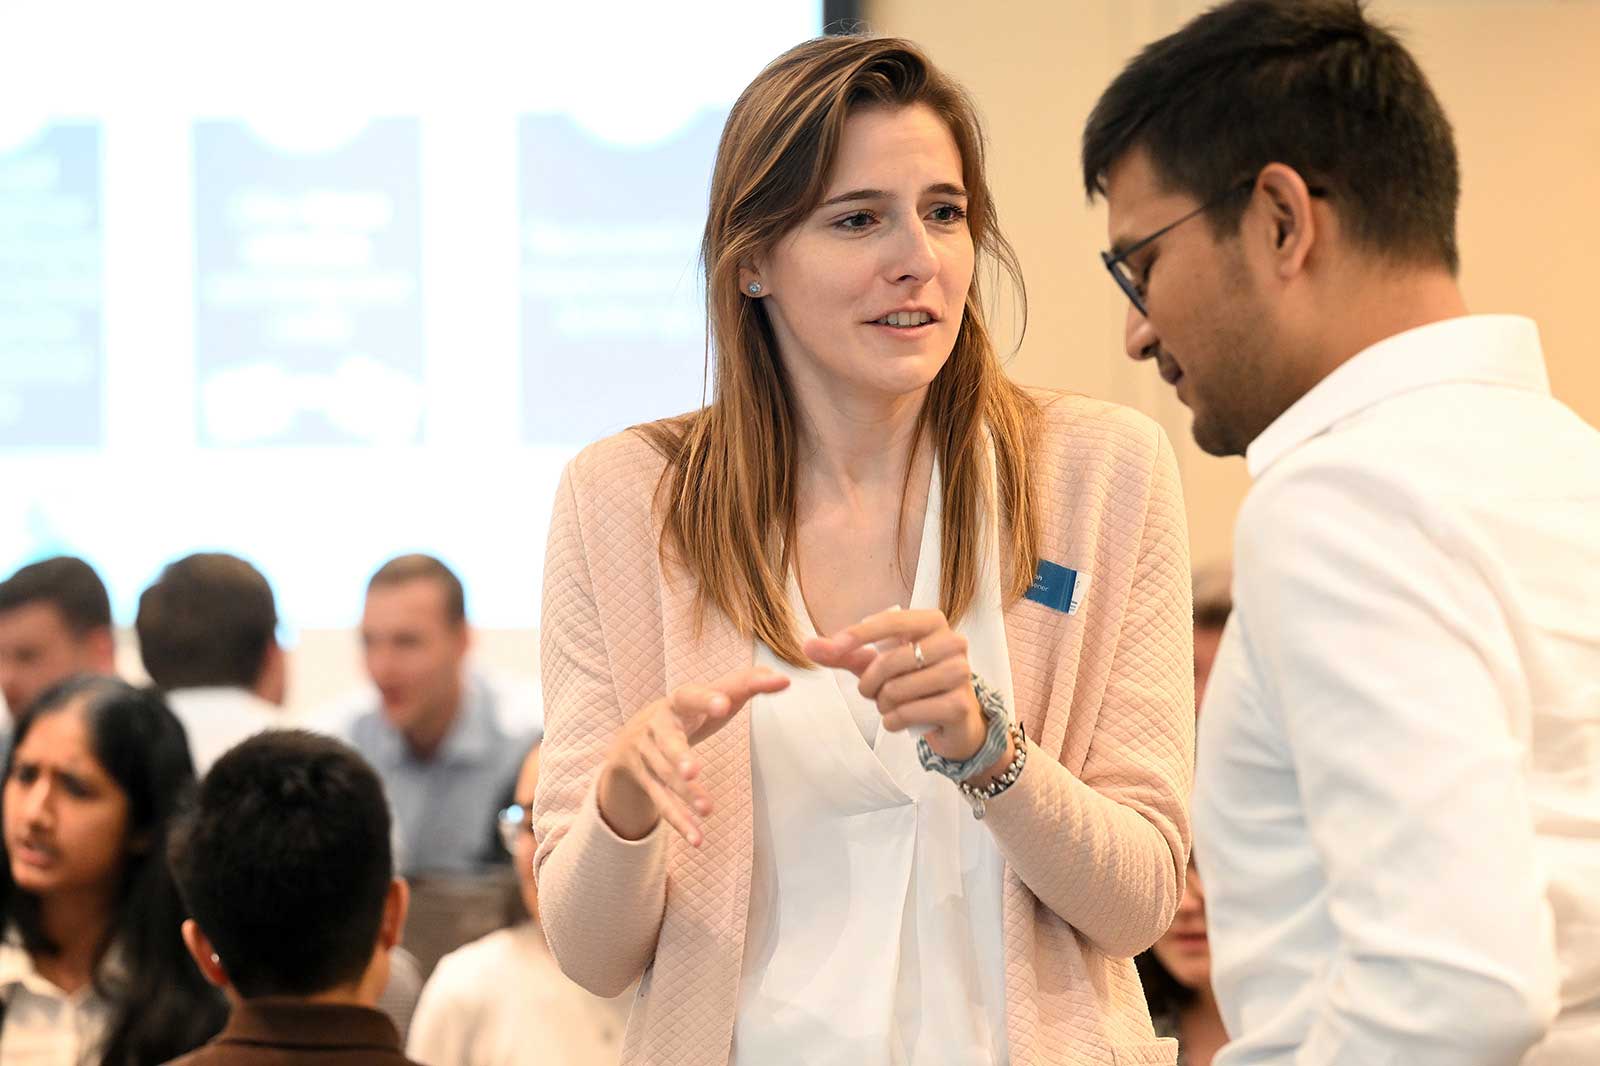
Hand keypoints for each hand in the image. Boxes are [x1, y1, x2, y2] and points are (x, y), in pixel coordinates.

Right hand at [596, 667, 788, 847]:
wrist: (630, 737)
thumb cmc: (688, 713)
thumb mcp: (712, 696)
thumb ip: (746, 686)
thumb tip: (784, 680)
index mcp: (676, 701)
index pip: (690, 696)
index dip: (705, 699)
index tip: (724, 704)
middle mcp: (656, 726)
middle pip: (666, 741)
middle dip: (679, 756)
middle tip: (694, 770)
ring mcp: (645, 755)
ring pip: (664, 777)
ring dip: (685, 795)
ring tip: (708, 810)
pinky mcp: (644, 781)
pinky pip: (660, 803)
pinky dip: (679, 821)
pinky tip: (697, 839)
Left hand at [805, 608, 987, 764]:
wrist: (953, 718)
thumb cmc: (913, 681)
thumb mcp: (877, 664)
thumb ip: (844, 654)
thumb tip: (808, 646)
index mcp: (933, 622)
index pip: (891, 621)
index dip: (859, 634)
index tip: (833, 647)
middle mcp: (953, 642)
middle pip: (889, 662)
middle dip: (869, 684)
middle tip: (872, 693)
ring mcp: (961, 673)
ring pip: (896, 690)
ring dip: (882, 704)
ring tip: (891, 705)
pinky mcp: (960, 705)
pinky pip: (907, 714)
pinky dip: (893, 722)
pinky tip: (900, 720)